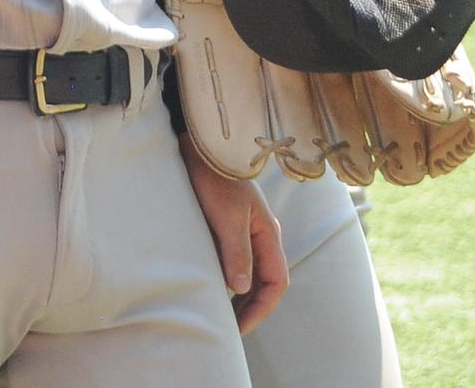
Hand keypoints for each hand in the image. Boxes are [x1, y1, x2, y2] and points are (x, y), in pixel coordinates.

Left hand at [178, 134, 287, 334]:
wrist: (198, 145)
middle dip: (249, 307)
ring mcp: (243, 231)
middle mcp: (260, 235)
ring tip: (216, 313)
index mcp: (268, 232)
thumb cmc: (214, 177)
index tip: (238, 328)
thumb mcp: (228, 216)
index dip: (260, 309)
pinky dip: (223, 278)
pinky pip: (230, 260)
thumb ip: (237, 252)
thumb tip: (241, 289)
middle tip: (226, 328)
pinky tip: (207, 286)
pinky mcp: (225, 227)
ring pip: (246, 273)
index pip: (276, 282)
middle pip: (263, 282)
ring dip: (236, 294)